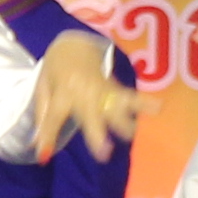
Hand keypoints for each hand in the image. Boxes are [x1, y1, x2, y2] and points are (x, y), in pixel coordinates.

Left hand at [28, 32, 137, 161]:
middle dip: (97, 133)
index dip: (48, 135)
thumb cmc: (56, 68)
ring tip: (131, 134)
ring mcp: (101, 89)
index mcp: (61, 91)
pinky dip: (144, 102)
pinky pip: (129, 97)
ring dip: (123, 122)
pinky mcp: (114, 87)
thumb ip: (43, 115)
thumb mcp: (42, 86)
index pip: (54, 116)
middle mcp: (83, 91)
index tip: (44, 155)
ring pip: (113, 106)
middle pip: (90, 114)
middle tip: (105, 153)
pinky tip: (158, 107)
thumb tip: (39, 147)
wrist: (73, 42)